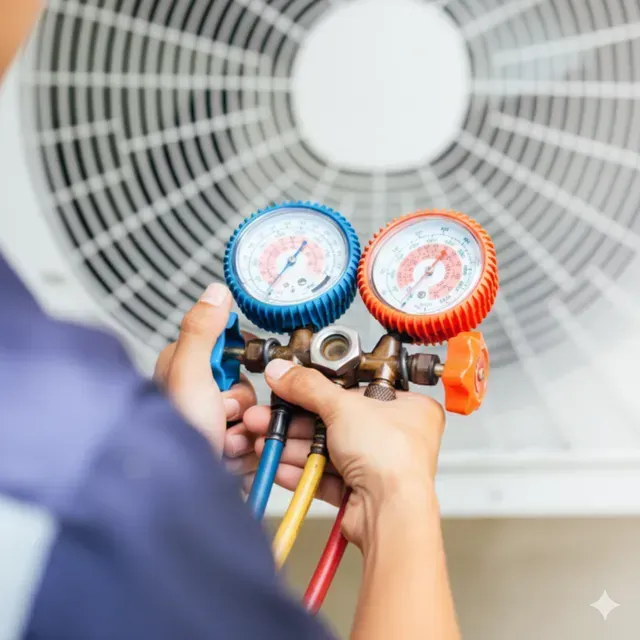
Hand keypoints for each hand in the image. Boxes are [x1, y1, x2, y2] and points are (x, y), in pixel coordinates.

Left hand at [154, 284, 258, 477]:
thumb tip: (214, 291)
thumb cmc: (176, 438)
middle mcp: (196, 397)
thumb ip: (202, 331)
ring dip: (245, 431)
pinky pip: (254, 440)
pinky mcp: (225, 449)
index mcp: (182, 370)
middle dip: (241, 404)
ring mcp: (210, 425)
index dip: (236, 360)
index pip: (225, 347)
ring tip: (223, 443)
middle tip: (222, 414)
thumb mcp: (189, 375)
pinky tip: (227, 458)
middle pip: (245, 384)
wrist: (183, 497)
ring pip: (253, 414)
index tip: (231, 371)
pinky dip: (247, 451)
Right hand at [241, 361, 445, 548]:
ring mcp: (378, 465)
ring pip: (327, 450)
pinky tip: (279, 466)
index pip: (357, 388)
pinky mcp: (360, 492)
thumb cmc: (393, 459)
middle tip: (269, 417)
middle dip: (296, 421)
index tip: (293, 386)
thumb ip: (307, 387)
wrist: (391, 513)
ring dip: (293, 446)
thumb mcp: (343, 406)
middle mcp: (395, 436)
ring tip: (267, 441)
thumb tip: (285, 372)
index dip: (322, 388)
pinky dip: (301, 471)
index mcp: (406, 407)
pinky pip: (325, 476)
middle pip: (336, 420)